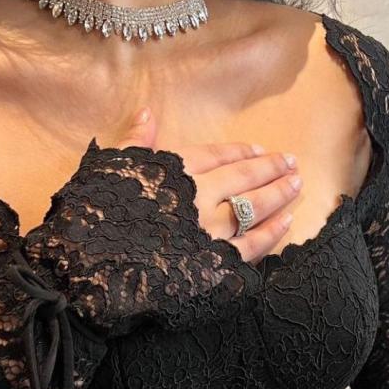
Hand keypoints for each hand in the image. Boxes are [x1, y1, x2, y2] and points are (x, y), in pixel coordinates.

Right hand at [20, 104, 302, 338]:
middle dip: (271, 169)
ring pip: (253, 208)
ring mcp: (211, 233)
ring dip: (279, 195)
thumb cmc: (91, 220)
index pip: (215, 156)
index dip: (241, 152)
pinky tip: (287, 221)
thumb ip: (135, 144)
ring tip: (297, 185)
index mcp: (172, 171)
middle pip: (243, 178)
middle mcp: (197, 198)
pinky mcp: (218, 266)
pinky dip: (272, 233)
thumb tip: (149, 113)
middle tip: (292, 163)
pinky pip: (254, 247)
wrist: (90, 275)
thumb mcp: (108, 171)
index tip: (261, 150)